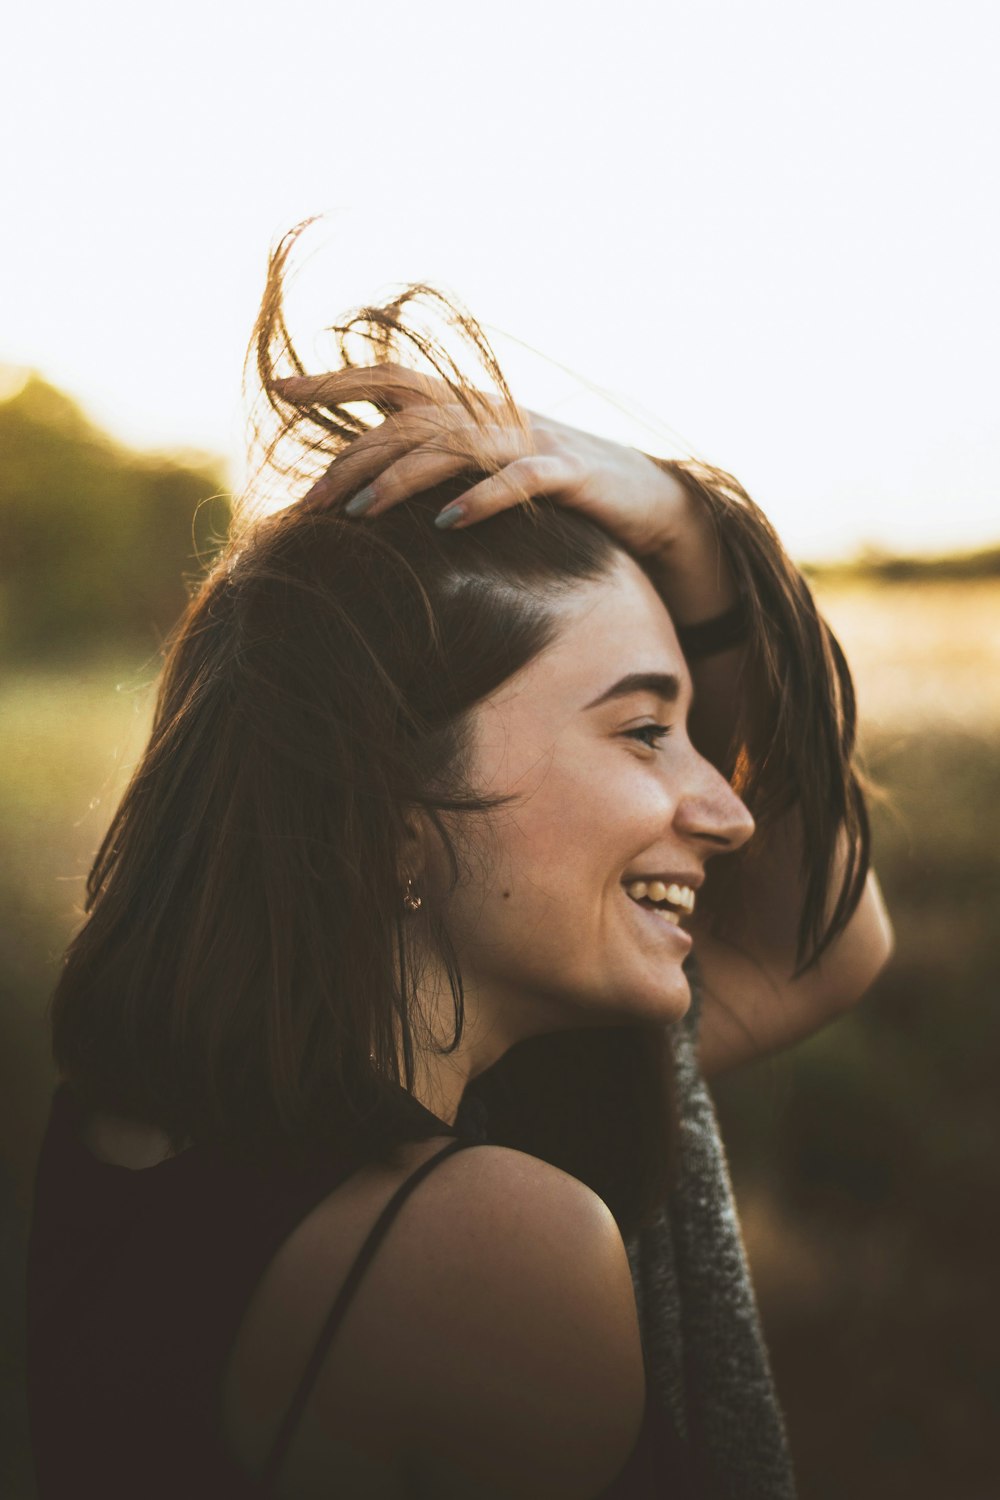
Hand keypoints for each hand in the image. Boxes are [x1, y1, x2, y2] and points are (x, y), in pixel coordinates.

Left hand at [271, 364, 689, 560]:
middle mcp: (495, 414)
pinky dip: (484, 499)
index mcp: (471, 407)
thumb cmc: (556, 488)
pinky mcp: (571, 474)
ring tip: (360, 514)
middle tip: (309, 503)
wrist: (646, 499)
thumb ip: (436, 461)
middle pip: (410, 422)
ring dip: (403, 479)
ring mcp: (532, 440)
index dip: (337, 380)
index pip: (393, 381)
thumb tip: (363, 478)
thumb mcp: (489, 467)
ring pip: (456, 447)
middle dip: (354, 459)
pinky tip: (449, 524)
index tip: (279, 387)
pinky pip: (521, 481)